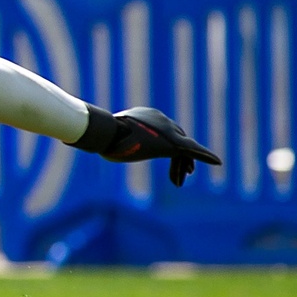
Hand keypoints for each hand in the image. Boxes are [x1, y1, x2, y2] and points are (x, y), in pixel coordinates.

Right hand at [72, 105, 221, 185]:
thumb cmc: (99, 136)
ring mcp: (167, 130)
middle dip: (179, 160)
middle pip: (176, 139)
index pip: (163, 132)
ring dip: (183, 166)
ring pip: (184, 148)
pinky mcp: (173, 142)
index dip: (168, 150)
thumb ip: (102, 139)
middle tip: (182, 176)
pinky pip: (194, 151)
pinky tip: (218, 162)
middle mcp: (160, 119)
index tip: (169, 161)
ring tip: (180, 181)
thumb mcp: (103, 138)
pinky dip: (206, 156)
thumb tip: (79, 140)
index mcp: (145, 115)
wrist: (105, 133)